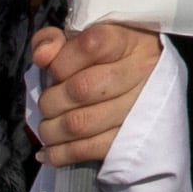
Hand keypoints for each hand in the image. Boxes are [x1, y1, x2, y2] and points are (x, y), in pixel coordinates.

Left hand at [28, 20, 161, 167]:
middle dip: (51, 100)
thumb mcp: (82, 37)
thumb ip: (54, 40)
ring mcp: (139, 108)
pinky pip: (90, 150)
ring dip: (52, 130)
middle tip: (47, 104)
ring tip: (46, 129)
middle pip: (81, 89)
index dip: (60, 63)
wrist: (151, 78)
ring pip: (81, 124)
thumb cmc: (109, 56)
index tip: (53, 71)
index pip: (88, 47)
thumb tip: (41, 56)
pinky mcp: (132, 139)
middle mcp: (139, 72)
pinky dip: (61, 154)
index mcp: (126, 41)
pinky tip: (48, 153)